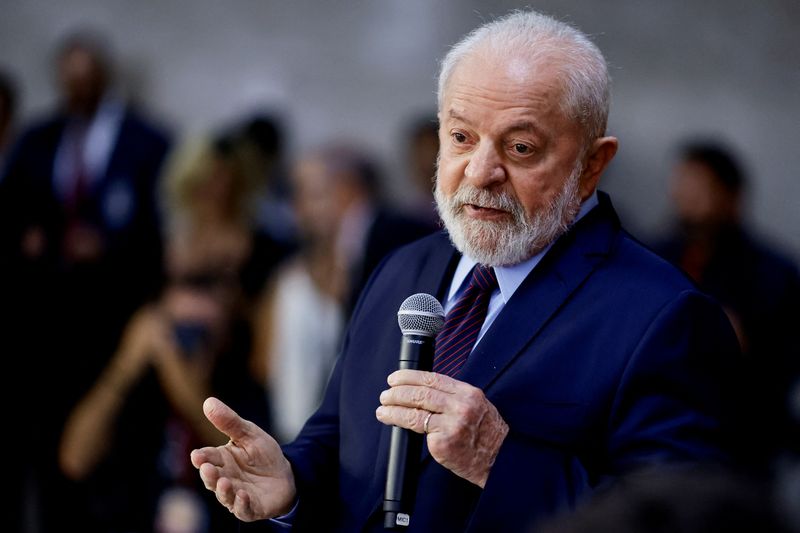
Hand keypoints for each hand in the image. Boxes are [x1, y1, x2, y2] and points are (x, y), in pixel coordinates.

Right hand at [191, 397, 295, 520]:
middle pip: (211, 478)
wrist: (285, 474)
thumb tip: (208, 402)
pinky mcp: (251, 508)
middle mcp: (225, 478)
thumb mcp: (249, 434)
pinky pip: (243, 509)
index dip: (201, 458)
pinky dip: (241, 504)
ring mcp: (236, 494)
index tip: (197, 456)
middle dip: (208, 474)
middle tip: (207, 468)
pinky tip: (243, 495)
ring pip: (224, 495)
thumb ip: (229, 422)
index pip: (207, 458)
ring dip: (223, 490)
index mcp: (222, 459)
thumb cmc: (262, 454)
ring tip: (224, 482)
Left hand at [375, 370, 508, 487]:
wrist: (499, 459)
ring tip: (383, 408)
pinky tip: (392, 421)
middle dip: (398, 392)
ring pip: (415, 410)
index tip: (395, 378)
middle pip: (421, 393)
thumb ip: (452, 396)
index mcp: (468, 393)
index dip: (409, 377)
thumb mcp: (475, 406)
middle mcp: (461, 406)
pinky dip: (400, 422)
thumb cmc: (485, 434)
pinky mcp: (444, 442)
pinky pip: (417, 430)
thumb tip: (420, 389)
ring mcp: (452, 424)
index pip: (433, 378)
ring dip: (393, 408)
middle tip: (386, 394)